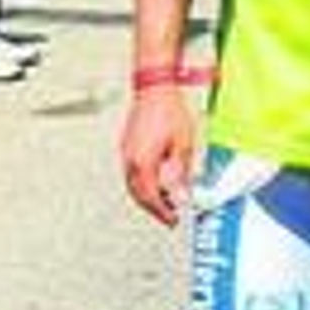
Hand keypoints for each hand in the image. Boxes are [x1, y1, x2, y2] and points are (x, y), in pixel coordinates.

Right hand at [119, 86, 195, 226]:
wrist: (155, 89)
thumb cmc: (169, 112)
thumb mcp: (183, 145)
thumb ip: (179, 174)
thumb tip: (180, 196)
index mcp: (143, 164)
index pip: (151, 198)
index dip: (162, 213)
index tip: (173, 221)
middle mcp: (130, 162)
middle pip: (140, 195)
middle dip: (155, 208)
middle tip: (170, 214)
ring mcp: (126, 154)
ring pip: (134, 185)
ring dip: (149, 196)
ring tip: (166, 200)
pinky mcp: (127, 147)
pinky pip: (133, 174)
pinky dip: (144, 183)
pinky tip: (157, 180)